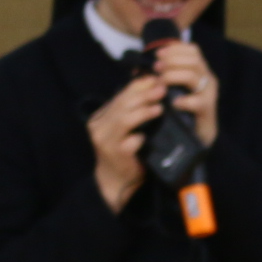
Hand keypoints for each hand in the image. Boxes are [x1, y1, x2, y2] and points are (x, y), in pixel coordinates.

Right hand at [86, 75, 166, 211]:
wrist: (115, 180)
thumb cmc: (126, 151)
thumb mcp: (127, 127)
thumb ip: (132, 109)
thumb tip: (152, 84)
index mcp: (101, 116)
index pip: (120, 95)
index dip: (139, 86)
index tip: (157, 80)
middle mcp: (99, 126)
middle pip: (122, 104)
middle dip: (144, 95)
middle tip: (162, 89)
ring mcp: (105, 140)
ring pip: (124, 120)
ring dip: (143, 112)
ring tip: (159, 108)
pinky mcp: (114, 154)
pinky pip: (128, 143)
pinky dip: (139, 138)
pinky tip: (148, 136)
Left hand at [146, 35, 219, 147]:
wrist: (198, 133)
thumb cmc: (182, 108)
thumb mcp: (173, 87)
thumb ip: (164, 74)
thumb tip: (142, 66)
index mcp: (200, 70)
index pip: (193, 50)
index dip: (175, 48)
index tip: (158, 54)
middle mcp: (207, 78)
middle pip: (193, 60)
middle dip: (171, 61)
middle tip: (156, 68)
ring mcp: (209, 93)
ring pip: (192, 76)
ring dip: (172, 76)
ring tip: (160, 82)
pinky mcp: (207, 109)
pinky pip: (196, 101)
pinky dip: (182, 100)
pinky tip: (172, 103)